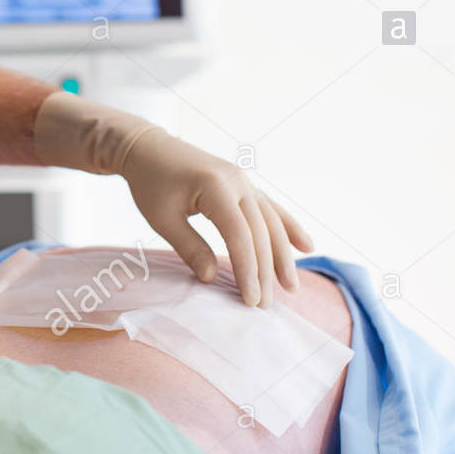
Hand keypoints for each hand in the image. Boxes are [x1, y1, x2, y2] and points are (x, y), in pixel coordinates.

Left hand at [33, 90, 313, 307]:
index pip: (239, 236)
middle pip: (259, 232)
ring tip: (290, 287)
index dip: (247, 270)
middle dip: (265, 271)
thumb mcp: (161, 218)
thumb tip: (210, 278)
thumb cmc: (150, 183)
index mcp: (216, 187)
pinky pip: (270, 208)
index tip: (250, 300)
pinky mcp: (243, 183)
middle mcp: (237, 181)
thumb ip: (188, 246)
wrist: (148, 148)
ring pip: (270, 221)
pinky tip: (306, 246)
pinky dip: (288, 226)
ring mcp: (243, 180)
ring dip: (282, 255)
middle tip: (266, 305)